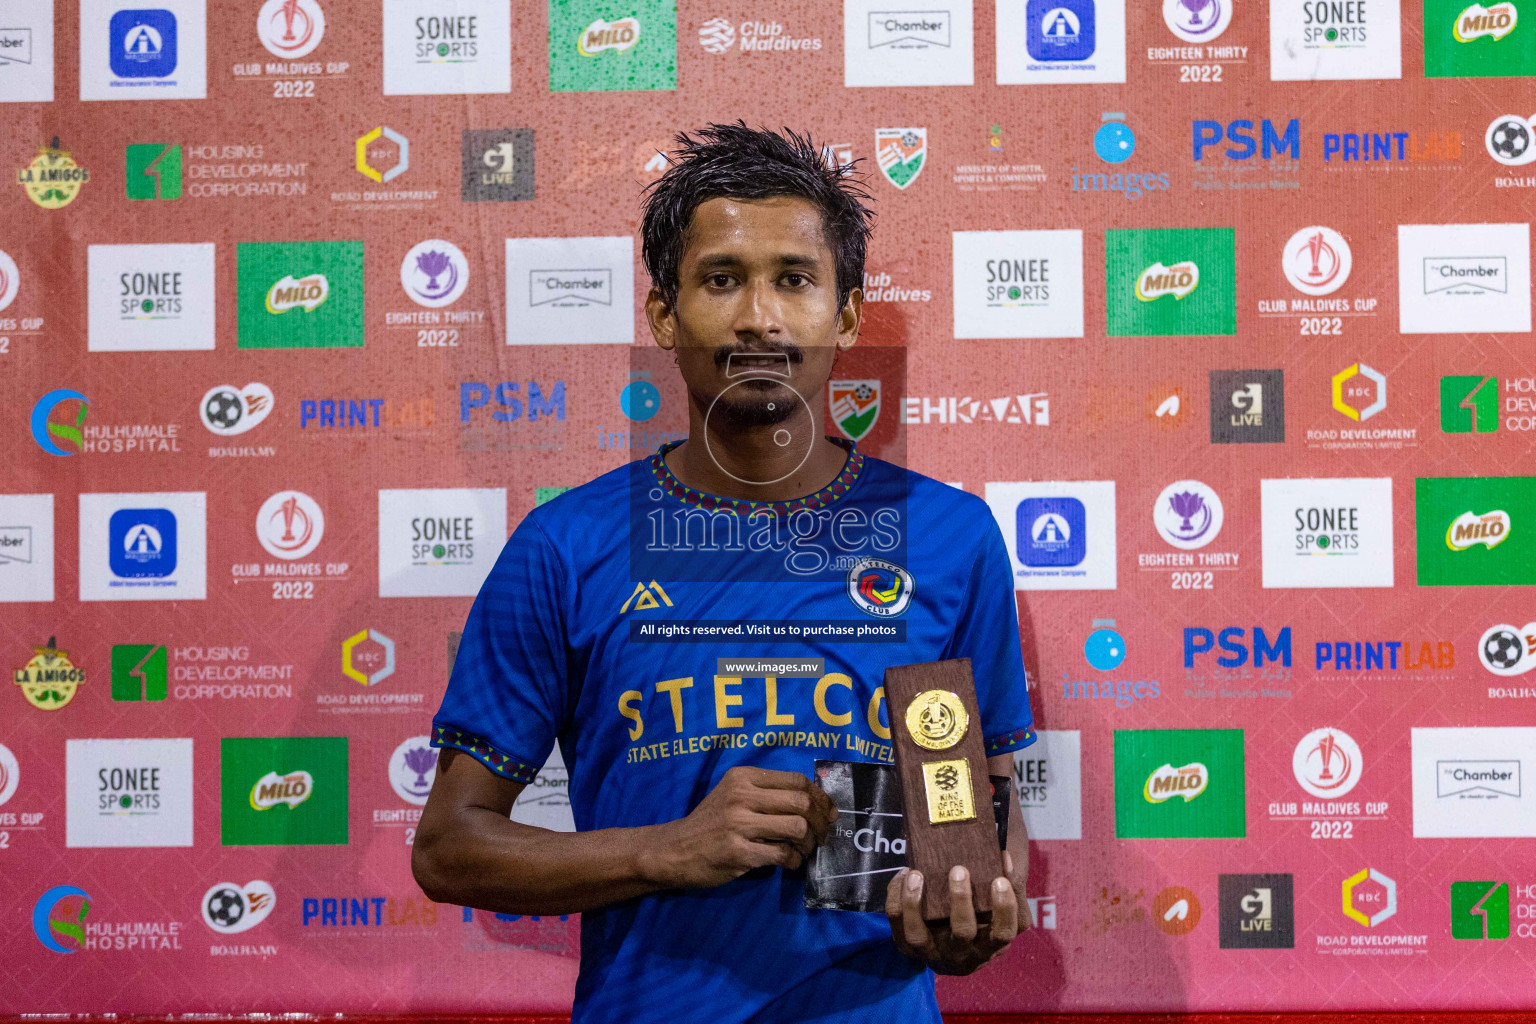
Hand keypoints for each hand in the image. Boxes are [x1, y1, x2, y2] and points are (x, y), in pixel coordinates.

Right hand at [640, 766, 837, 889]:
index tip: (828, 812)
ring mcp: (738, 824)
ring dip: (809, 843)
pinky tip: (789, 863)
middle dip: (820, 822)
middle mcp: (741, 795)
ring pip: (796, 827)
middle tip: (822, 835)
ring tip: (804, 850)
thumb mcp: (733, 795)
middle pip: (801, 802)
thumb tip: (815, 803)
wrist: (674, 850)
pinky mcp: (738, 852)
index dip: (820, 797)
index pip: (796, 780)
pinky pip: (781, 855)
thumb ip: (767, 794)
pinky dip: (793, 861)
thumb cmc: (709, 823)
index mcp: (743, 777)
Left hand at [886, 851, 1024, 975]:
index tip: (1000, 880)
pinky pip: (897, 925)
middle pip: (962, 933)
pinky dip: (896, 899)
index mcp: (990, 946)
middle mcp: (961, 956)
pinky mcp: (908, 948)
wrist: (951, 948)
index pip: (1002, 933)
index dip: (1004, 909)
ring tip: (916, 875)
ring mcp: (932, 954)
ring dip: (914, 904)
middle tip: (959, 870)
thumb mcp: (1000, 910)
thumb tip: (1004, 854)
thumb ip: (1009, 886)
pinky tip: (904, 875)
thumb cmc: (982, 919)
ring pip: (917, 936)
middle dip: (960, 900)